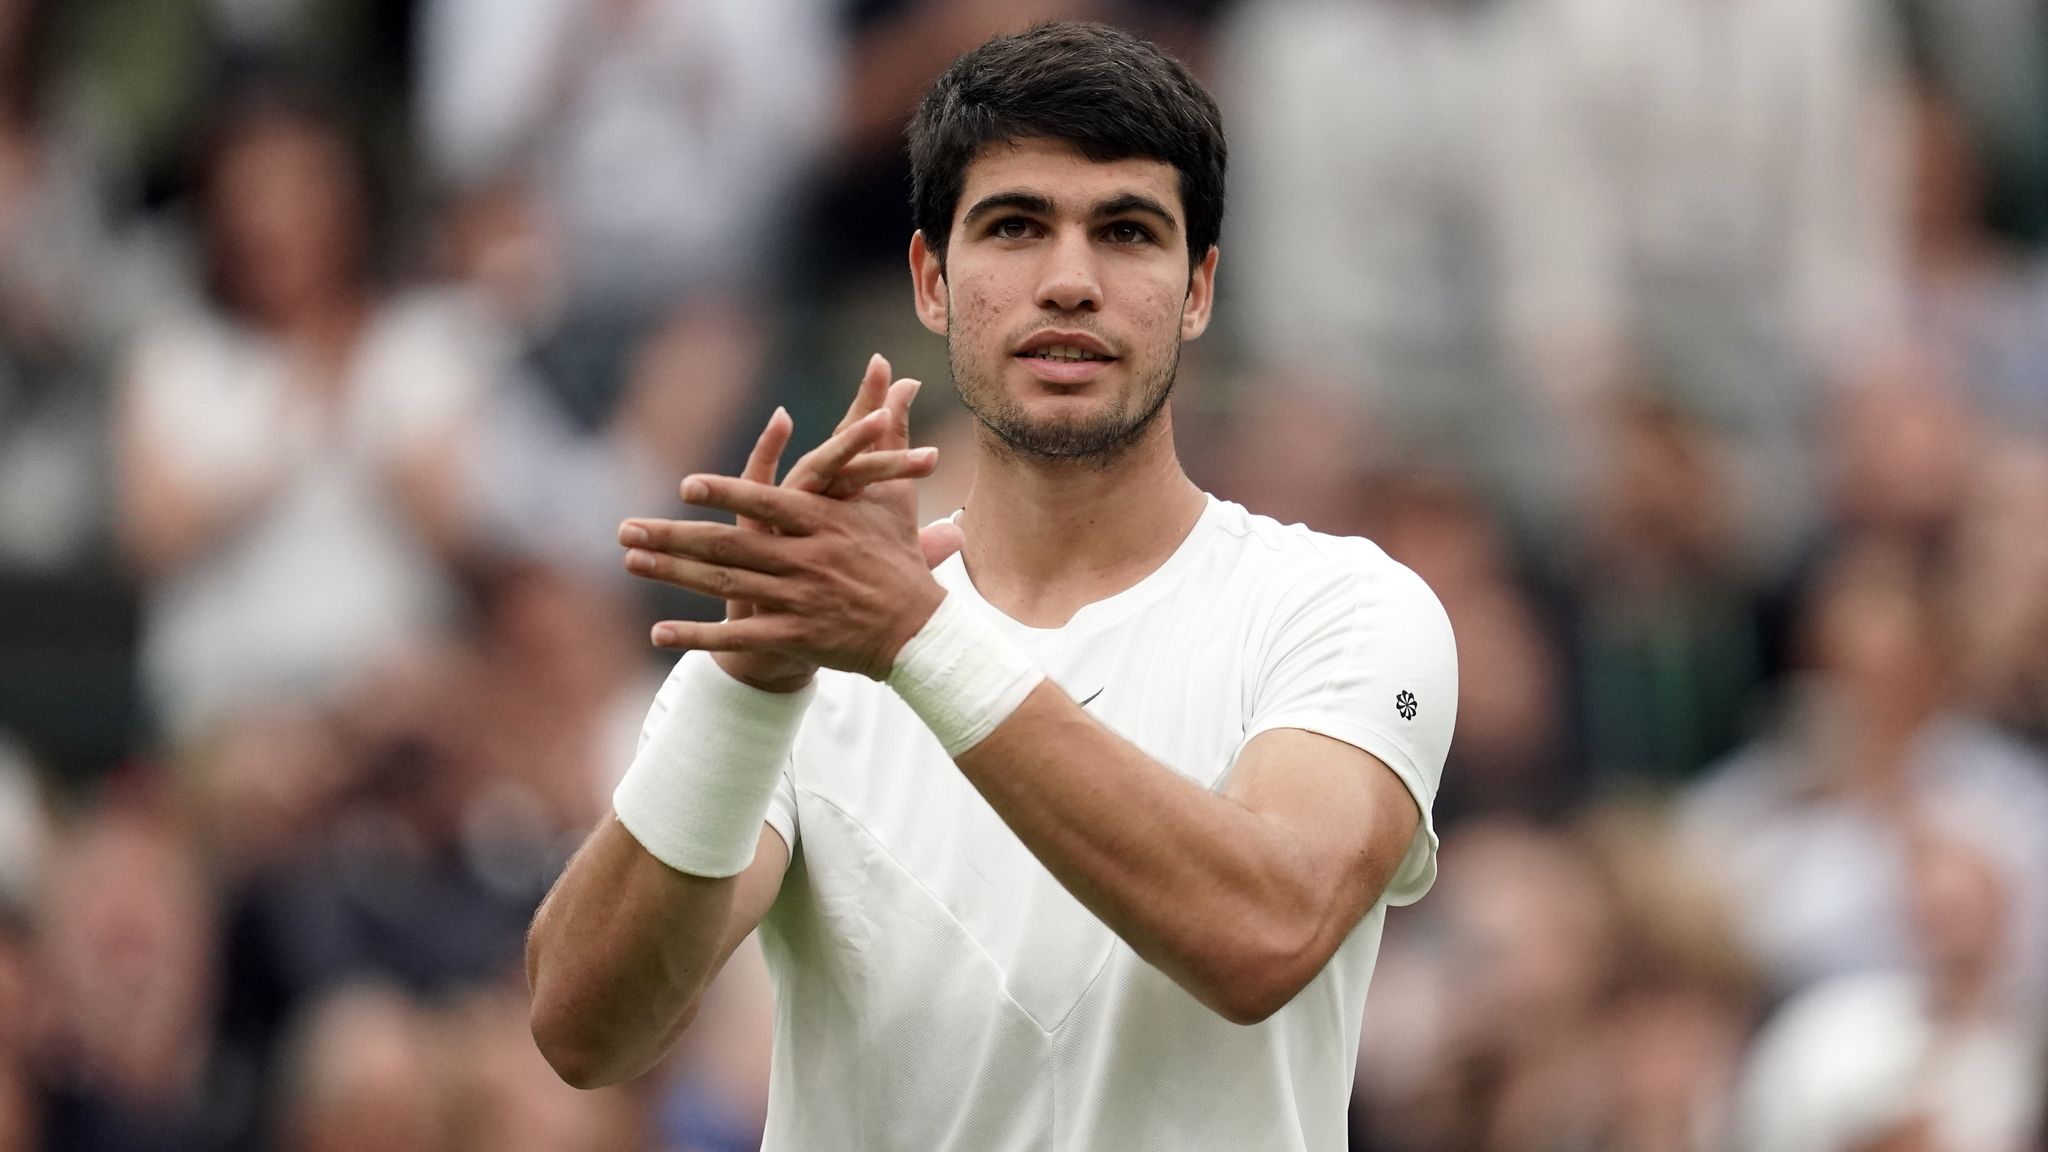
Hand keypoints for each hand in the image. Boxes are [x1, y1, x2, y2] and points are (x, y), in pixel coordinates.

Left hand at [620, 355, 959, 688]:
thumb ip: (888, 435)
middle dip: (673, 537)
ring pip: (726, 586)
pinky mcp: (796, 638)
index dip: (728, 494)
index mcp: (826, 523)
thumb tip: (898, 379)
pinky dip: (697, 636)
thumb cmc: (898, 557)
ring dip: (673, 576)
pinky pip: (739, 638)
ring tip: (630, 562)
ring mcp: (799, 602)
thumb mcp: (895, 494)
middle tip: (626, 529)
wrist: (918, 631)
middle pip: (730, 546)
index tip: (686, 485)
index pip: (768, 504)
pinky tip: (658, 633)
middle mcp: (807, 561)